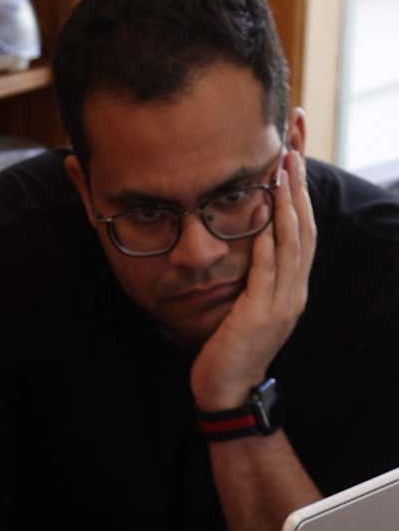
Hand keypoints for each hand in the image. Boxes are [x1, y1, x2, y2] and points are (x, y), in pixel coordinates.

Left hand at [190, 150, 316, 410]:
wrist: (226, 392)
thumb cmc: (226, 348)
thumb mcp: (241, 304)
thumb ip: (250, 275)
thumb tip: (243, 241)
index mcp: (291, 285)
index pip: (300, 227)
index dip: (299, 188)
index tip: (293, 149)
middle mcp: (294, 289)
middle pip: (304, 223)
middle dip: (300, 179)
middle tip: (296, 138)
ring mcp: (283, 302)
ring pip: (292, 242)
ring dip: (289, 201)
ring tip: (285, 164)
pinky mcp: (262, 314)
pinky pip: (269, 270)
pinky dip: (270, 238)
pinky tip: (267, 213)